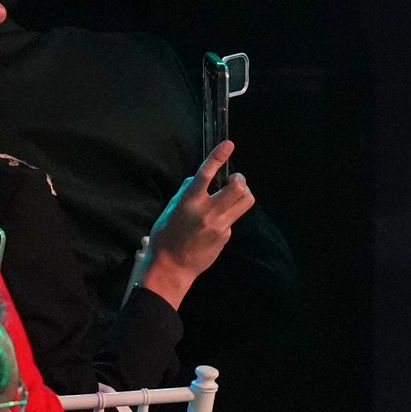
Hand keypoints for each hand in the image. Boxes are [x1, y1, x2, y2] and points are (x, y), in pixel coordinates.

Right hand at [139, 142, 254, 305]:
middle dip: (240, 179)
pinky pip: (233, 218)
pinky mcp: (225, 236)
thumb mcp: (171, 208)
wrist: (171, 266)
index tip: (228, 144)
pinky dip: (227, 215)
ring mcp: (220, 225)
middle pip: (239, 188)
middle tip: (235, 179)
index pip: (206, 174)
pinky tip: (214, 224)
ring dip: (242, 194)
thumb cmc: (166, 235)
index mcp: (189, 202)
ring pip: (245, 202)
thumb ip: (187, 191)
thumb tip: (199, 179)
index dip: (218, 157)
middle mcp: (208, 212)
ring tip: (231, 195)